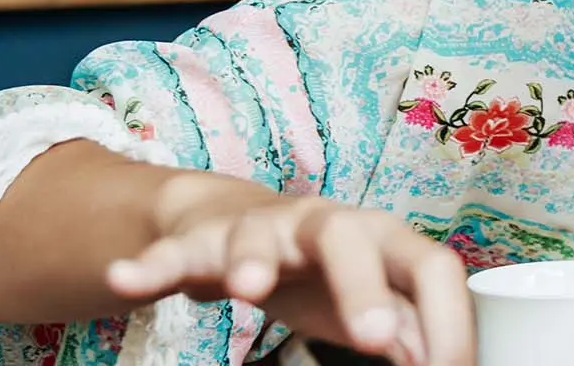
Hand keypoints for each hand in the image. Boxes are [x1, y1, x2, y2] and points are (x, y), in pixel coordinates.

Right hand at [105, 184, 473, 365]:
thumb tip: (444, 364)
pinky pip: (174, 252)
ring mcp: (260, 228)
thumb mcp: (372, 299)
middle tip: (375, 338)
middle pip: (348, 239)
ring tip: (249, 291)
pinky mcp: (201, 240)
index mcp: (381, 238)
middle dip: (362, 285)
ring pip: (256, 235)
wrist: (236, 221)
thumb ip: (408, 329)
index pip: (428, 266)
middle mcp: (324, 223)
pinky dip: (150, 266)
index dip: (445, 319)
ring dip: (252, 261)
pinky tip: (127, 279)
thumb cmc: (322, 271)